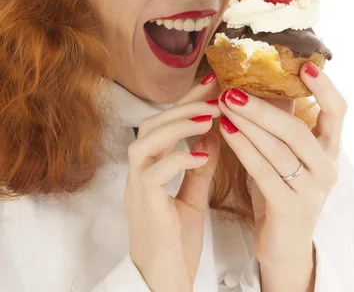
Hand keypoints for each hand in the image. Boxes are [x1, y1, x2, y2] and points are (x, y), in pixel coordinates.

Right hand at [125, 76, 221, 291]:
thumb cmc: (174, 244)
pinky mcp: (144, 207)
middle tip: (213, 92)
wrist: (163, 285)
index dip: (186, 102)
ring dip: (178, 125)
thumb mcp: (192, 198)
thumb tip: (214, 135)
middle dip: (182, 106)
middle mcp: (139, 174)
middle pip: (151, 125)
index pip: (165, 124)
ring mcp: (137, 189)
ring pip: (146, 142)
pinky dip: (179, 159)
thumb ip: (199, 168)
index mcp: (150, 169)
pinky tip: (203, 155)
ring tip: (209, 116)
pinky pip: (154, 174)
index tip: (211, 83)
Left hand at [217, 62, 347, 267]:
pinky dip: (243, 148)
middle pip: (297, 130)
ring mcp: (310, 190)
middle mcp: (326, 168)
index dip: (324, 88)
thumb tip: (265, 79)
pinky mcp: (290, 208)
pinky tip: (225, 130)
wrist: (285, 245)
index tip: (305, 66)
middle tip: (232, 90)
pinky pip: (263, 171)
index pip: (337, 112)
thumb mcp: (287, 152)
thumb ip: (283, 120)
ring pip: (278, 150)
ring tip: (223, 105)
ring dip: (247, 124)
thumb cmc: (283, 188)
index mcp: (329, 149)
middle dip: (262, 108)